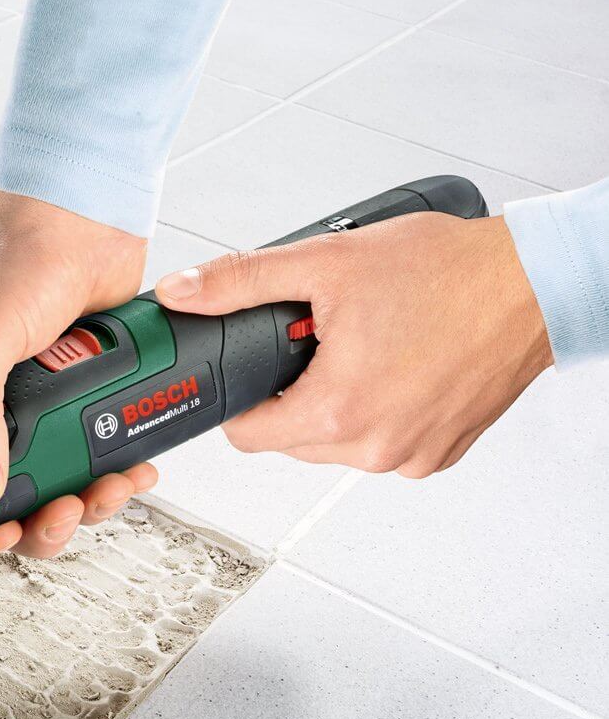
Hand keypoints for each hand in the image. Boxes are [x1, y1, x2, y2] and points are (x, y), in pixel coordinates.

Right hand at [0, 190, 157, 558]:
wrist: (87, 224)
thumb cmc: (15, 263)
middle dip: (32, 525)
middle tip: (57, 518)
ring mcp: (27, 414)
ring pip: (49, 491)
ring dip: (77, 507)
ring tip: (98, 494)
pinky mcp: (74, 408)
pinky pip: (89, 464)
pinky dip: (110, 478)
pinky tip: (127, 473)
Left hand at [155, 212, 552, 476]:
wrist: (533, 284)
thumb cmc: (449, 273)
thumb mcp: (327, 262)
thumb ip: (242, 280)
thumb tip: (186, 291)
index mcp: (339, 410)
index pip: (246, 434)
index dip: (239, 396)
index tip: (252, 369)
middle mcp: (375, 446)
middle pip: (289, 439)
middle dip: (290, 393)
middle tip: (320, 342)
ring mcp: (410, 456)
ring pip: (335, 444)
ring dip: (334, 404)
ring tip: (364, 349)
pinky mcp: (439, 454)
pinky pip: (381, 444)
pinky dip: (377, 413)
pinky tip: (395, 369)